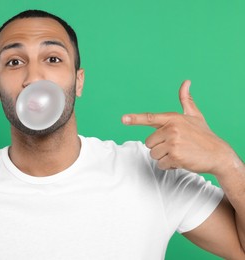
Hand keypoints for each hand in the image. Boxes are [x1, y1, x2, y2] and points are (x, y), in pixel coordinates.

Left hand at [122, 80, 237, 175]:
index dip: (135, 119)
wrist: (219, 154)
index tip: (123, 119)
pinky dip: (169, 165)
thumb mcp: (195, 116)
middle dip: (159, 147)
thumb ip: (186, 100)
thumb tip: (186, 82)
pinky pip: (161, 164)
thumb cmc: (204, 135)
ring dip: (164, 157)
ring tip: (179, 153)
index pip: (150, 118)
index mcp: (173, 118)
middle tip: (176, 146)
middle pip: (149, 142)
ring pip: (153, 154)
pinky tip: (181, 160)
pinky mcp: (175, 156)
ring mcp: (173, 142)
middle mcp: (171, 129)